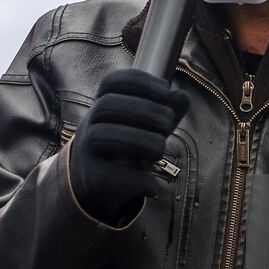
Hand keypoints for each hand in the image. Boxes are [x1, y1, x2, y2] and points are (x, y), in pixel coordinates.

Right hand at [68, 68, 188, 225]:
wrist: (99, 187)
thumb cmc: (128, 149)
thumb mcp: (148, 128)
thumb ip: (166, 111)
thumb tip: (182, 96)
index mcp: (104, 106)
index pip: (111, 82)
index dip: (139, 81)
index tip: (166, 90)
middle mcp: (90, 125)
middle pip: (107, 105)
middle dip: (144, 110)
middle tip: (167, 123)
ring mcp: (86, 151)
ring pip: (102, 135)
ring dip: (141, 140)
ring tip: (160, 149)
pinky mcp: (93, 180)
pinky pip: (112, 175)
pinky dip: (140, 179)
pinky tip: (155, 183)